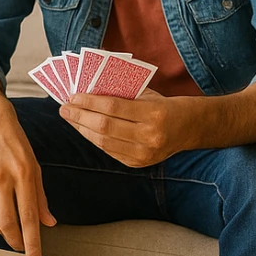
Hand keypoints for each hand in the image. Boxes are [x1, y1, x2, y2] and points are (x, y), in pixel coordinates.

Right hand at [0, 96, 56, 255]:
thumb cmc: (15, 142)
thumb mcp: (35, 165)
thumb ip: (40, 197)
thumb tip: (49, 223)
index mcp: (23, 173)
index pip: (29, 217)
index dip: (32, 244)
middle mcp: (1, 177)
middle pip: (6, 224)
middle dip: (15, 242)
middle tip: (21, 248)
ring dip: (1, 233)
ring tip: (10, 230)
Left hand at [58, 90, 192, 167]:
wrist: (190, 128)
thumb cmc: (165, 105)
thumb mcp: (147, 94)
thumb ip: (121, 94)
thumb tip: (86, 91)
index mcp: (154, 114)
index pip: (113, 107)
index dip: (89, 102)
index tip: (72, 96)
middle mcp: (150, 137)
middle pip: (104, 127)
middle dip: (80, 116)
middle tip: (64, 108)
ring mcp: (144, 154)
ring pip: (103, 142)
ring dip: (83, 129)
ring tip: (70, 118)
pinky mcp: (139, 164)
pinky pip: (109, 151)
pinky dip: (94, 139)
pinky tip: (84, 129)